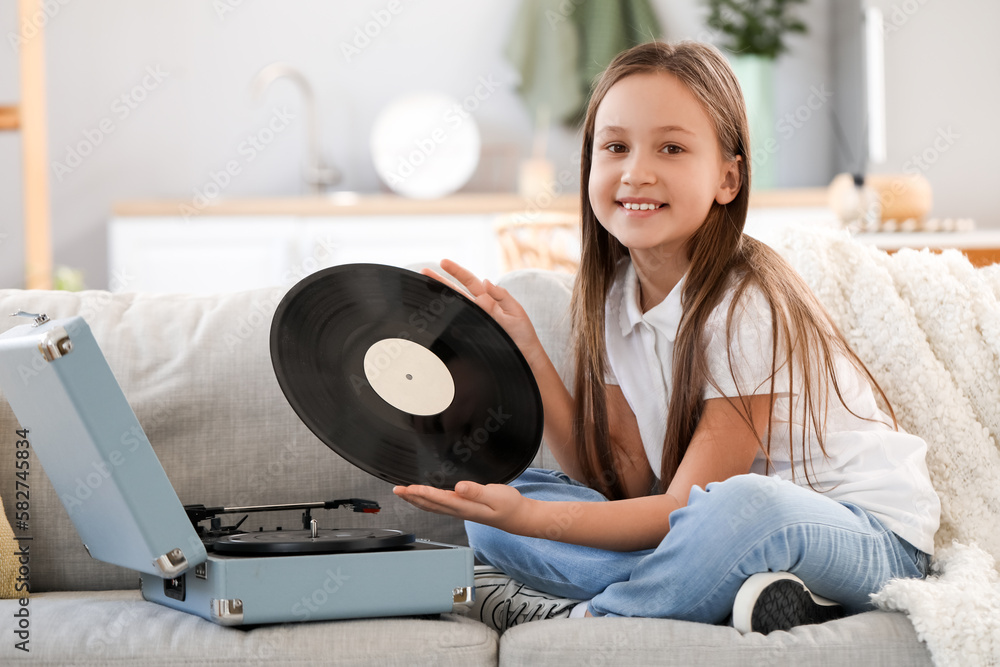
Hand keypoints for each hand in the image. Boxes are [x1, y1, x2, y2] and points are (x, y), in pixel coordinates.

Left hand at [392, 481, 537, 535]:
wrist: (517, 517)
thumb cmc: (508, 506)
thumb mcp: (496, 495)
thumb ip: (477, 492)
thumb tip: (459, 487)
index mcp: (464, 506)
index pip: (438, 499)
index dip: (422, 493)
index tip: (408, 487)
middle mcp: (459, 510)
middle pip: (429, 504)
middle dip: (412, 497)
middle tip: (396, 489)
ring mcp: (459, 510)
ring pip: (432, 506)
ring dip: (416, 499)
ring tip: (403, 493)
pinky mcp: (462, 508)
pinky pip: (439, 505)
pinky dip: (427, 500)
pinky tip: (423, 496)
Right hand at [422, 260, 540, 361]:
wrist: (525, 357)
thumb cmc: (522, 335)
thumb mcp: (515, 312)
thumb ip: (500, 297)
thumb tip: (485, 281)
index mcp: (490, 299)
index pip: (470, 281)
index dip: (457, 271)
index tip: (443, 262)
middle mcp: (479, 308)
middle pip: (456, 291)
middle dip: (440, 281)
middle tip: (423, 271)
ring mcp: (475, 321)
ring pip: (455, 306)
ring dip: (440, 299)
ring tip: (424, 290)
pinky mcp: (472, 334)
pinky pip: (457, 325)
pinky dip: (446, 321)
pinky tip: (435, 317)